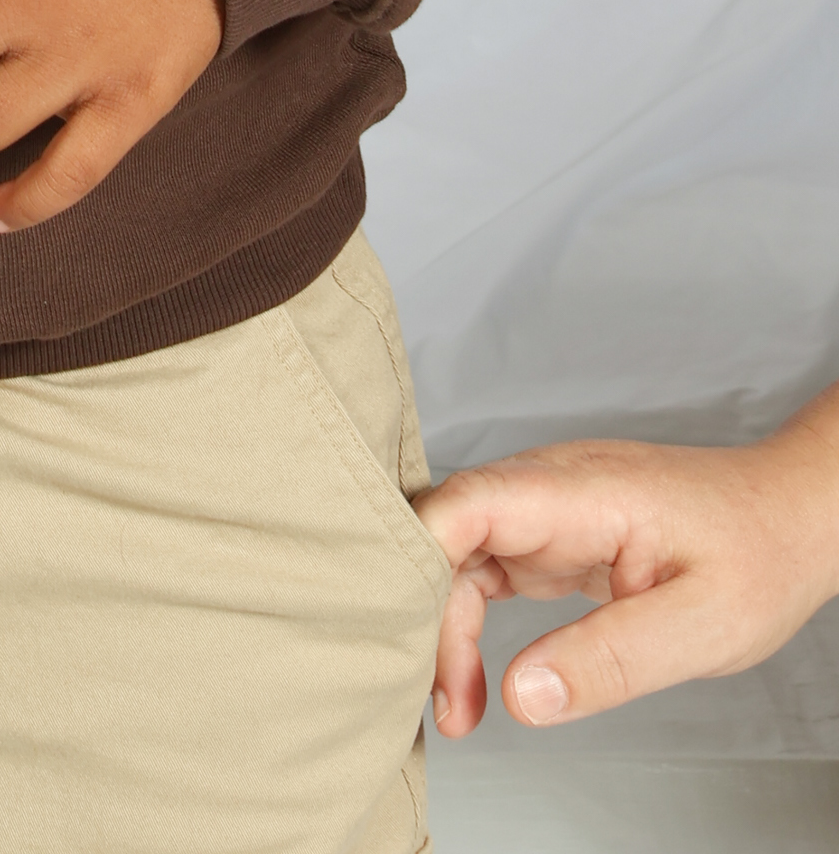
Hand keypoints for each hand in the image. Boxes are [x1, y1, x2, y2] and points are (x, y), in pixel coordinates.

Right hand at [419, 393, 838, 732]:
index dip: (419, 563)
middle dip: (422, 612)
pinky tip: (475, 680)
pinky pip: (484, 568)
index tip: (408, 641)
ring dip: (442, 627)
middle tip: (438, 701)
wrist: (789, 518)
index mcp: (580, 491)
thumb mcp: (700, 627)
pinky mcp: (552, 535)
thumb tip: (520, 696)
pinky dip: (467, 624)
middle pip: (445, 530)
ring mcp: (547, 509)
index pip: (466, 504)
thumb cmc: (757, 557)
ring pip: (456, 553)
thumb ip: (610, 660)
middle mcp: (549, 488)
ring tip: (456, 709)